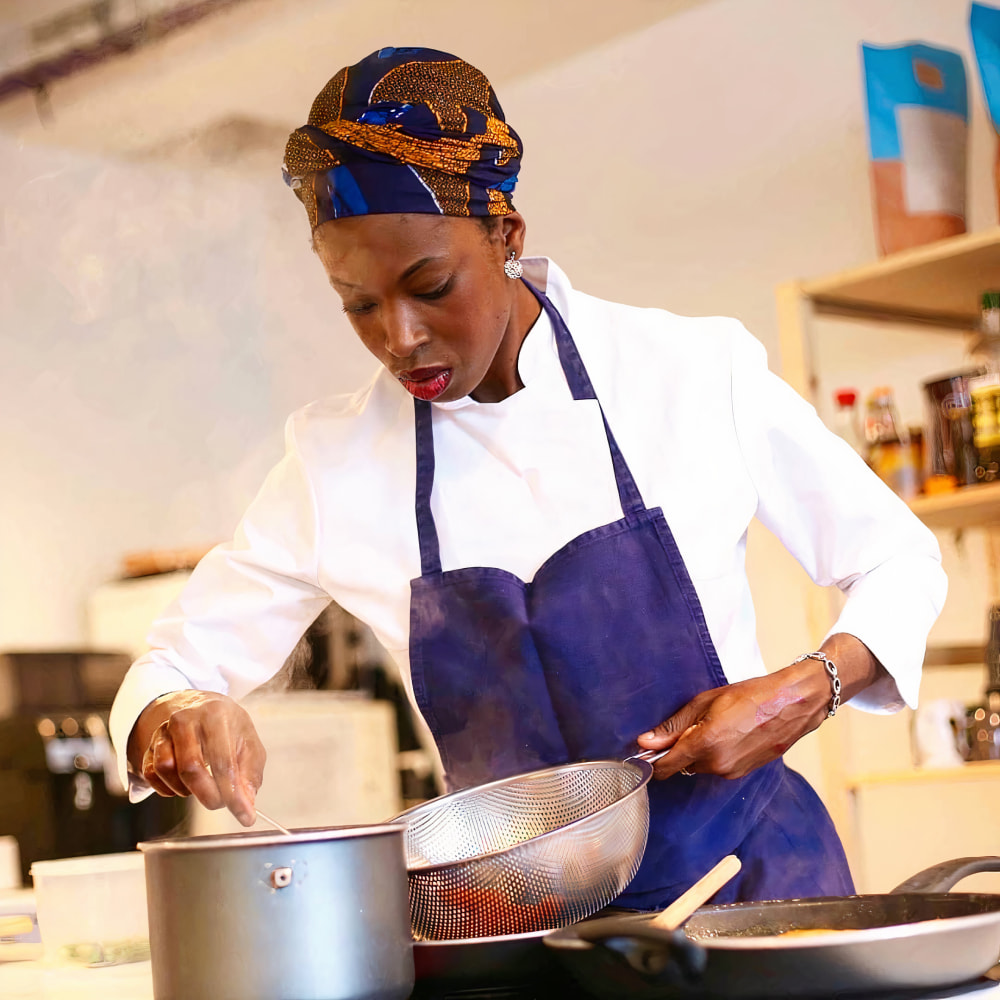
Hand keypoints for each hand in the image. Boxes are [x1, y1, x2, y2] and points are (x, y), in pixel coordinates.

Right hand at [126, 691, 265, 825]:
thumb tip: (246, 805)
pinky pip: (151, 774)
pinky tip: (183, 785)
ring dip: (185, 789)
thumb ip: (250, 775)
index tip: (244, 815)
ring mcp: (164, 732)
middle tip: (220, 803)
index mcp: (216, 715)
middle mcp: (186, 720)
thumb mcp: (249, 744)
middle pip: (190, 767)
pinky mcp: (150, 745)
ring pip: (166, 770)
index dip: (233, 794)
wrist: (202, 706)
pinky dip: (167, 788)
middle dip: (208, 795)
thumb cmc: (229, 728)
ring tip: (202, 785)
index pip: (223, 761)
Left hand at [635, 634, 884, 780]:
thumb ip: (673, 726)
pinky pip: (717, 767)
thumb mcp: (705, 702)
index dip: (652, 760)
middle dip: (679, 749)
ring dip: (698, 751)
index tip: (647, 750)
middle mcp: (717, 764)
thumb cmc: (750, 695)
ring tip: (716, 725)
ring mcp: (732, 772)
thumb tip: (646, 742)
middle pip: (681, 765)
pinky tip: (729, 734)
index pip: (665, 767)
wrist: (793, 704)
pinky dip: (715, 754)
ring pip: (700, 766)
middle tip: (693, 723)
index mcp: (705, 744)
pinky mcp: (743, 773)